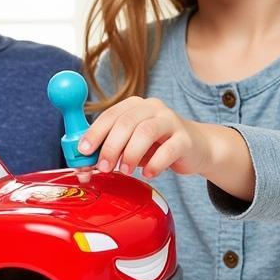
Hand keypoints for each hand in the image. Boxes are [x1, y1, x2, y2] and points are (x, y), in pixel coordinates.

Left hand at [78, 96, 211, 178]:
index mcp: (134, 105)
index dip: (95, 132)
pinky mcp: (185, 138)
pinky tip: (149, 174)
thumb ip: (109, 148)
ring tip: (125, 171)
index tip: (84, 150)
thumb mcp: (131, 143)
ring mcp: (170, 120)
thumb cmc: (157, 145)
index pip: (110, 115)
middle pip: (126, 122)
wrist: (196, 147)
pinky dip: (155, 164)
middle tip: (104, 167)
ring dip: (131, 154)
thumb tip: (84, 165)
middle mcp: (152, 107)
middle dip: (111, 146)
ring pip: (146, 132)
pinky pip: (168, 149)